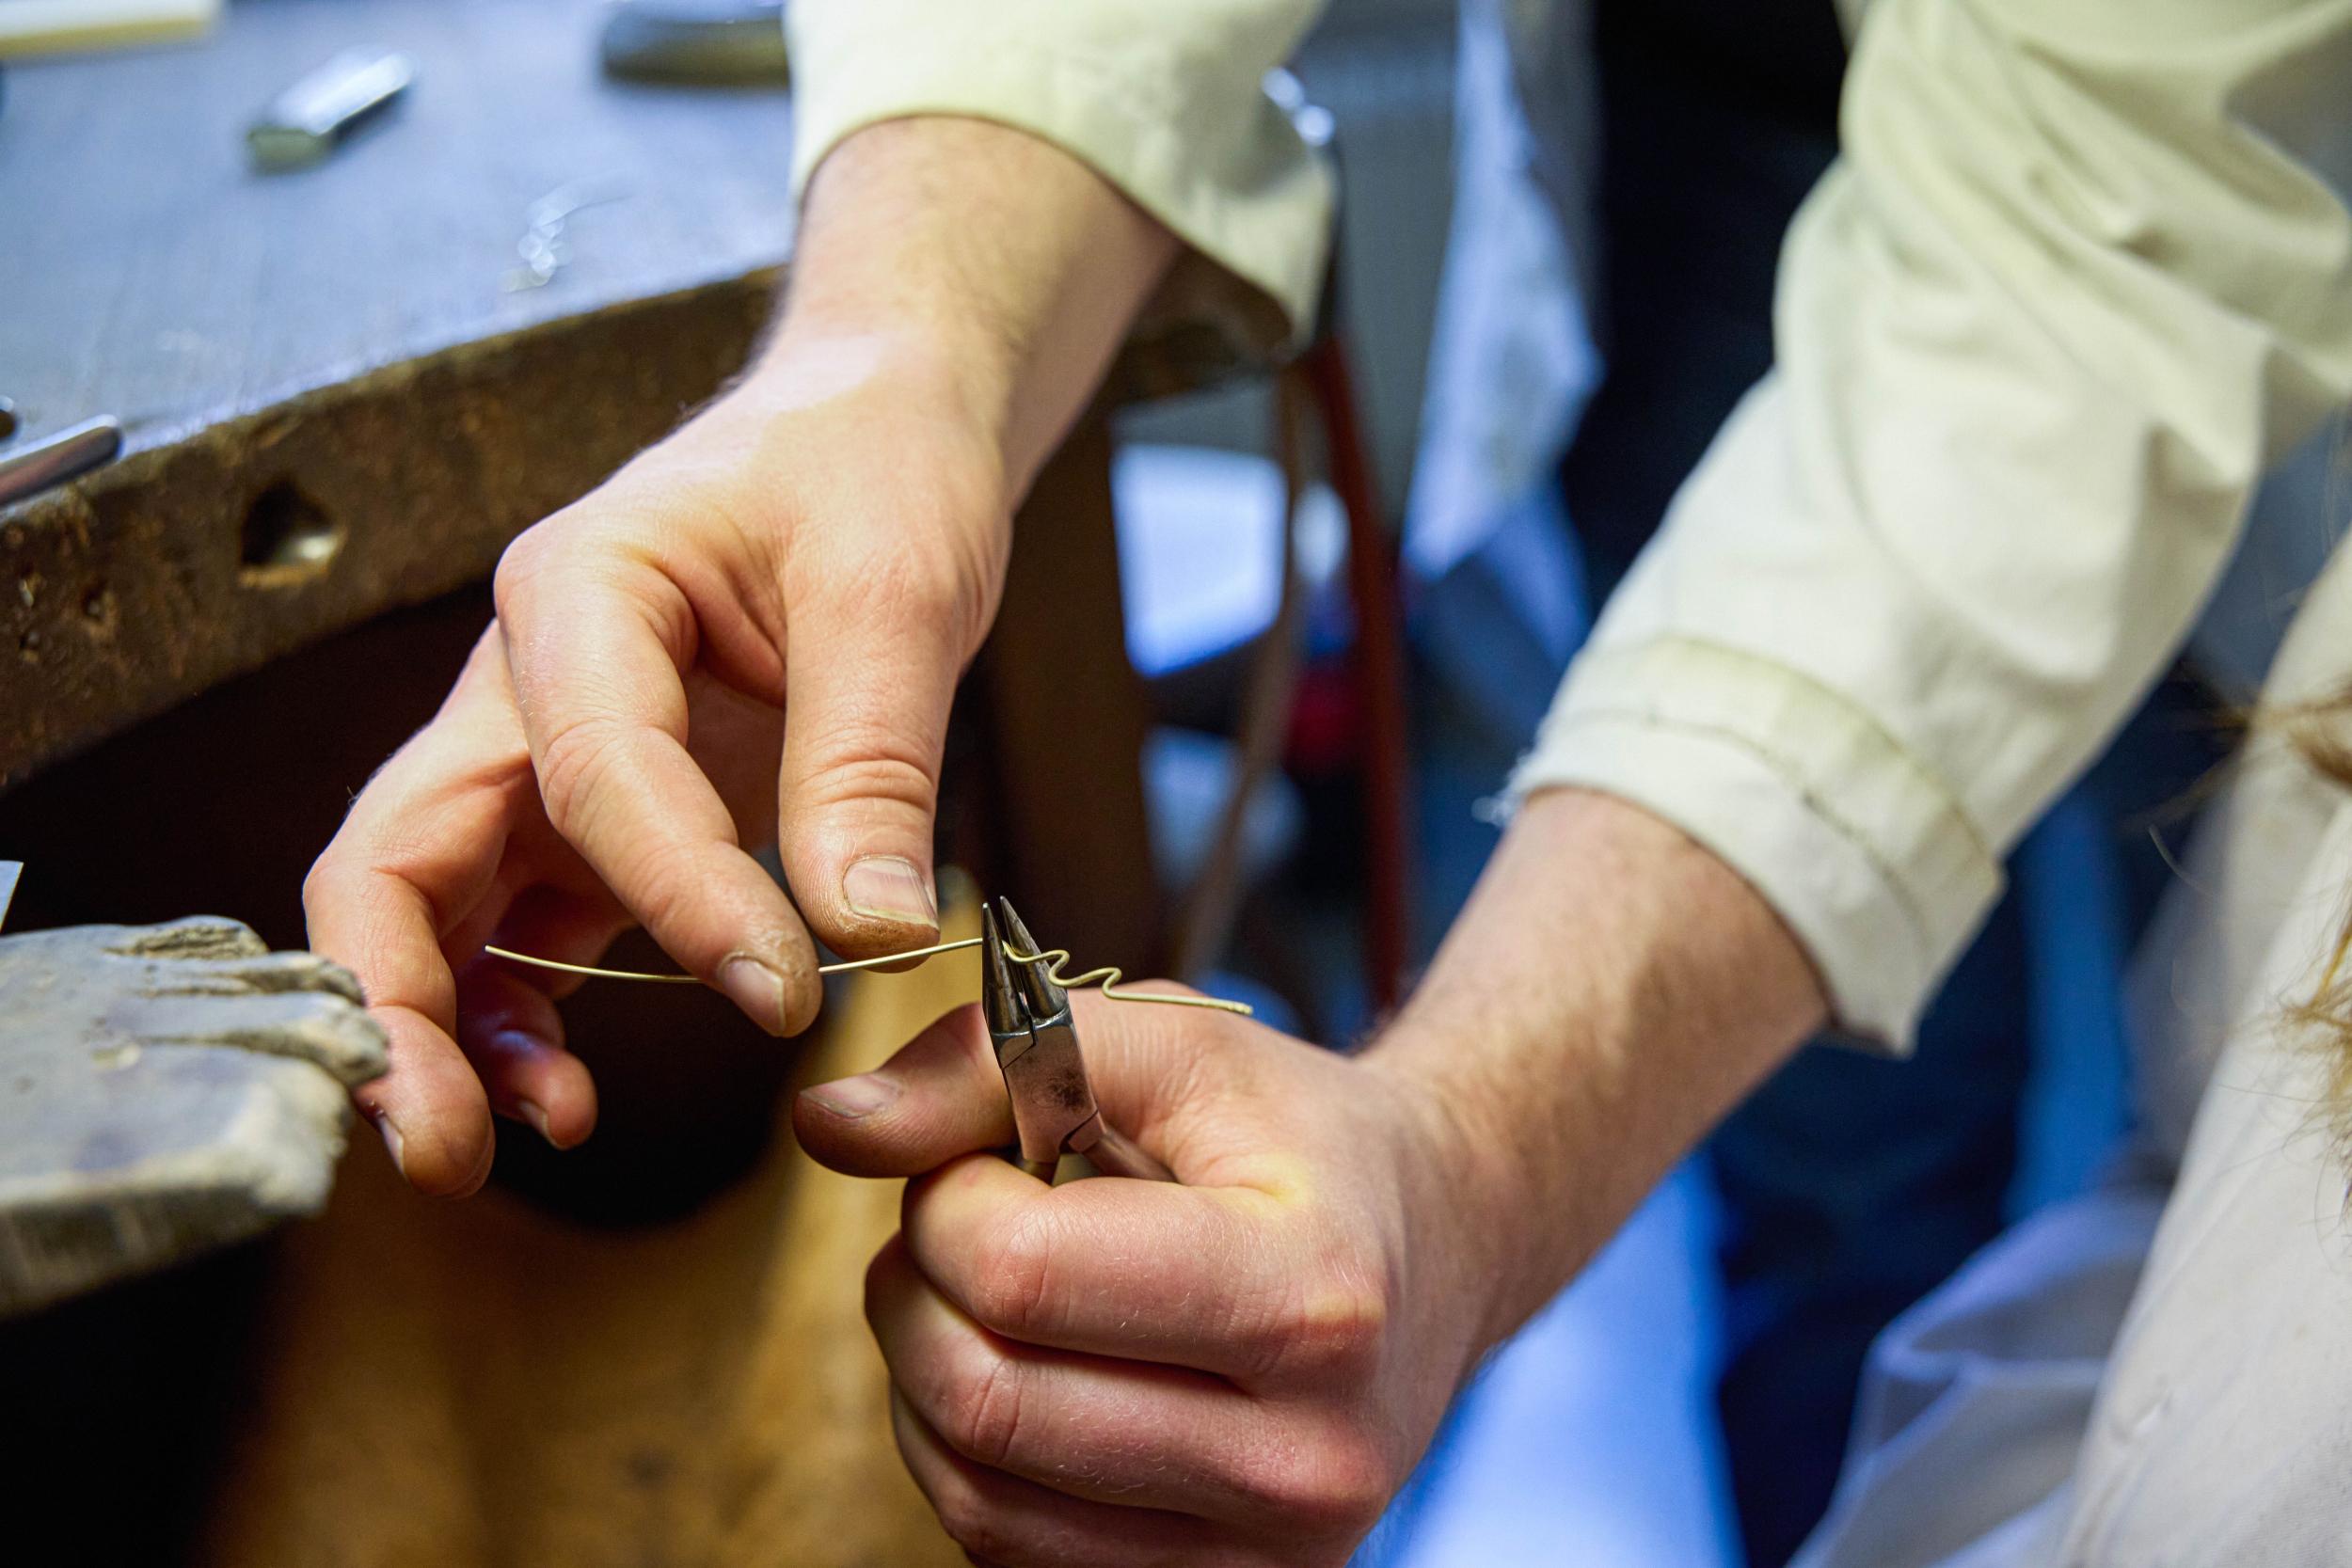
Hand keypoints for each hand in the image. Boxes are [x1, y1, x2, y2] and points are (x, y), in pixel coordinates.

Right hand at [304, 339, 1008, 1193]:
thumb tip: (866, 936)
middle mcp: (529, 681)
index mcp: (584, 592)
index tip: (781, 988)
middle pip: (401, 852)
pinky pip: (517, 927)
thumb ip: (872, 761)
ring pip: (433, 905)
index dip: (674, 897)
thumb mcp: (899, 590)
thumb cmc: (872, 472)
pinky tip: (565, 1089)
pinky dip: (519, 1014)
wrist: (872, 430)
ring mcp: (544, 753)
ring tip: (505, 1142)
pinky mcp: (589, 815)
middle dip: (404, 1005)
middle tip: (453, 1145)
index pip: (592, 771)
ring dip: (444, 1029)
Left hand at [794, 994, 1500, 1566]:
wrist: (1437, 1244)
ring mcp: (1269, 1556)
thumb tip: (824, 1128)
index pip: (1019, 1277)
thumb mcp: (1169, 1044)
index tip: (985, 1157)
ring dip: (927, 1376)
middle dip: (920, 1287)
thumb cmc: (1293, 1134)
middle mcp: (1306, 1459)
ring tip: (986, 1291)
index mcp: (1310, 1297)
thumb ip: (992, 1060)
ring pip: (974, 1500)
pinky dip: (972, 1455)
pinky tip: (1021, 1367)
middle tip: (964, 1220)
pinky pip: (1009, 1553)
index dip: (947, 1197)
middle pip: (983, 1400)